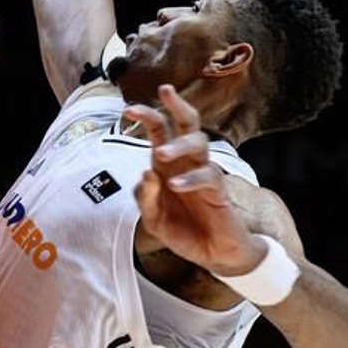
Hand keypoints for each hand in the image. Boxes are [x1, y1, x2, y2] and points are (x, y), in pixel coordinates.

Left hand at [124, 85, 266, 276]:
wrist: (212, 255)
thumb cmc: (183, 231)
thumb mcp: (154, 220)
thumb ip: (146, 199)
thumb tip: (146, 173)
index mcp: (167, 166)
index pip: (159, 131)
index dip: (146, 116)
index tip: (128, 109)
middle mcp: (186, 163)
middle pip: (187, 123)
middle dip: (175, 105)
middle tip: (164, 92)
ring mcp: (204, 173)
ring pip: (199, 143)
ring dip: (179, 144)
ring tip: (160, 154)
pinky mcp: (219, 190)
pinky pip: (208, 175)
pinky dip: (190, 179)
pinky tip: (175, 186)